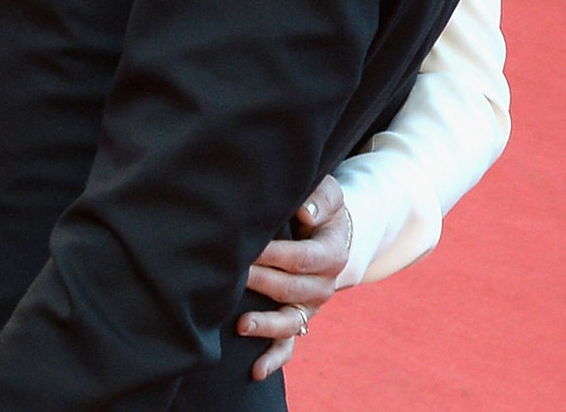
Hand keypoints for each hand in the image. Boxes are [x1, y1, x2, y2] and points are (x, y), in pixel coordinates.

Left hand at [236, 173, 351, 380]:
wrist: (330, 233)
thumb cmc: (321, 208)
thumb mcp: (329, 194)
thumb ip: (320, 198)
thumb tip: (304, 212)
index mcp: (332, 254)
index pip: (304, 257)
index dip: (276, 254)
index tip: (249, 248)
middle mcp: (324, 285)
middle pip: (291, 289)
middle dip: (261, 282)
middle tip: (232, 275)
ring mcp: (311, 307)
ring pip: (290, 323)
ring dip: (266, 325)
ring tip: (241, 325)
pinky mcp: (299, 320)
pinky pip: (289, 345)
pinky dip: (274, 359)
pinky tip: (256, 371)